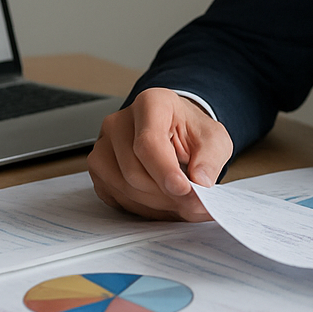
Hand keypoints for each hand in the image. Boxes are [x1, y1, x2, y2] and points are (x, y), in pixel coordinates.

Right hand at [87, 87, 232, 220]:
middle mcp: (119, 122)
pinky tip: (161, 200)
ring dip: (156, 204)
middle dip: (166, 195)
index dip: (165, 171)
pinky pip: (116, 197)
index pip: (148, 143)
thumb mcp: (214, 139)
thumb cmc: (190, 132)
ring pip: (124, 188)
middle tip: (194, 203)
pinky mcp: (98, 169)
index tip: (184, 190)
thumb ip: (210, 160)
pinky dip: (143, 207)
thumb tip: (201, 183)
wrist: (174, 131)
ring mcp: (103, 145)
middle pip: (134, 171)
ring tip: (179, 200)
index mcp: (151, 104)